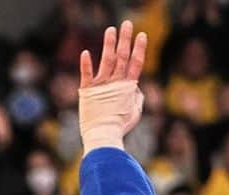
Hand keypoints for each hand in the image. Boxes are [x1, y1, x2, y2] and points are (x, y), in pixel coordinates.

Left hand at [78, 21, 147, 153]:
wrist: (104, 136)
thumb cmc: (119, 127)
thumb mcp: (135, 113)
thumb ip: (137, 98)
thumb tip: (137, 87)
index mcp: (128, 88)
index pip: (136, 64)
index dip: (139, 49)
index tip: (142, 35)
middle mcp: (116, 84)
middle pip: (122, 57)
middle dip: (126, 39)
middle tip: (127, 24)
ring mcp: (102, 86)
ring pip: (107, 60)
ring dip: (109, 44)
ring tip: (111, 29)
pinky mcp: (88, 91)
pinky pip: (86, 74)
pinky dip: (86, 64)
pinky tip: (86, 52)